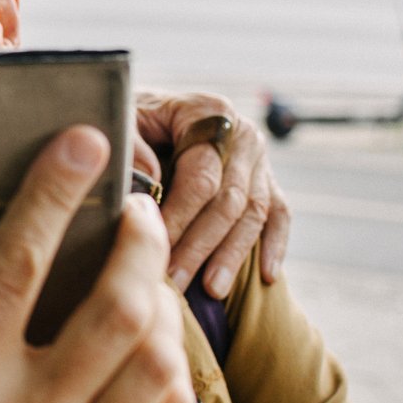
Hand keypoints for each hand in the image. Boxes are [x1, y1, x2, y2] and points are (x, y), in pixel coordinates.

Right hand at [0, 127, 195, 402]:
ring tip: (142, 269)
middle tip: (132, 207)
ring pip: (158, 359)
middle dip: (137, 238)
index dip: (52, 193)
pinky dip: (175, 358)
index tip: (82, 140)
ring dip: (162, 297)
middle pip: (114, 307)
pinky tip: (151, 333)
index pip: (17, 267)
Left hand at [135, 91, 291, 295]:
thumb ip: (132, 145)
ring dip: (232, 255)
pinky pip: (279, 214)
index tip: (154, 250)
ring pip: (254, 213)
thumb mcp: (123, 119)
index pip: (201, 176)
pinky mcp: (267, 179)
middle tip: (175, 283)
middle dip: (201, 246)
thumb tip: (150, 181)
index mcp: (208, 113)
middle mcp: (242, 134)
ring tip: (211, 291)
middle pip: (230, 199)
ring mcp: (259, 158)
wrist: (151, 111)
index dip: (179, 216)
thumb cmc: (131, 120)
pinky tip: (266, 276)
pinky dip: (274, 245)